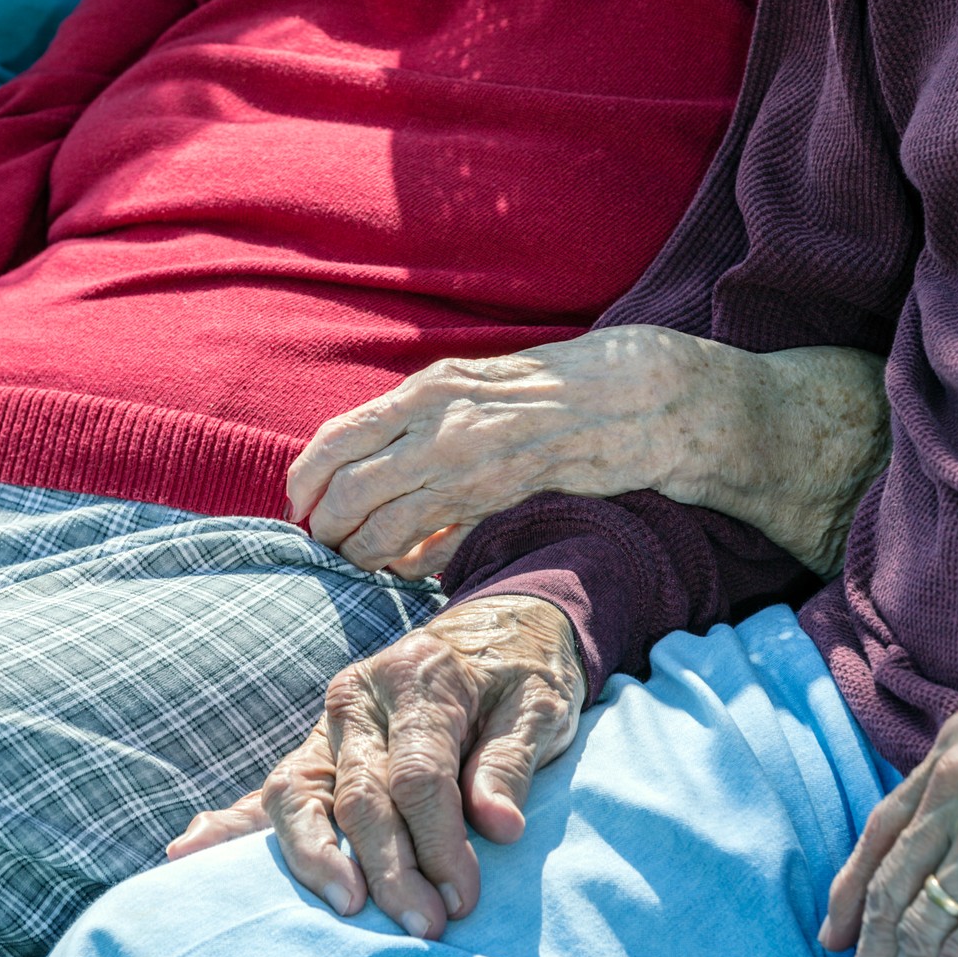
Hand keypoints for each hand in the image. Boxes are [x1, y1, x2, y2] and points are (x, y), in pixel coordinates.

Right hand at [167, 594, 585, 938]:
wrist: (495, 630)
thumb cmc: (520, 675)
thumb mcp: (539, 704)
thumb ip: (512, 762)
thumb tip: (500, 827)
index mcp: (416, 678)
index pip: (418, 774)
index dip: (439, 841)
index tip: (462, 897)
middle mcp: (358, 698)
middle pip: (361, 795)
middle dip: (388, 868)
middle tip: (424, 927)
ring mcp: (327, 726)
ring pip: (299, 794)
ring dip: (315, 859)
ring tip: (342, 907)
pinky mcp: (314, 751)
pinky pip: (270, 792)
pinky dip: (230, 826)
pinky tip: (187, 854)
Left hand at [287, 326, 888, 578]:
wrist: (655, 396)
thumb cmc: (569, 390)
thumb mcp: (488, 388)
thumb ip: (434, 417)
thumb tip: (380, 459)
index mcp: (434, 387)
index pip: (338, 439)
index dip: (308, 482)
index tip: (302, 508)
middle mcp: (445, 417)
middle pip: (349, 486)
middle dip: (328, 526)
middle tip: (327, 547)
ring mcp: (480, 455)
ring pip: (387, 520)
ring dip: (365, 550)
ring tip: (365, 563)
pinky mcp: (515, 490)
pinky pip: (443, 537)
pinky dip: (415, 558)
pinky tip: (411, 569)